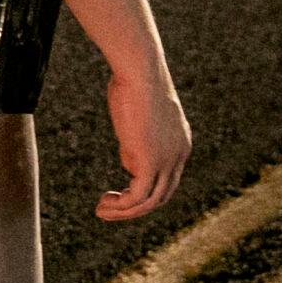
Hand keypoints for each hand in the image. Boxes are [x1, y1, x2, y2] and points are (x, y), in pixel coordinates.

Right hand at [97, 72, 191, 220]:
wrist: (139, 71)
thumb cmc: (133, 83)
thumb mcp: (138, 116)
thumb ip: (137, 140)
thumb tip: (129, 163)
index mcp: (180, 144)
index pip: (167, 180)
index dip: (143, 190)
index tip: (118, 192)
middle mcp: (179, 154)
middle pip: (162, 195)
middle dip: (135, 208)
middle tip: (108, 207)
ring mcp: (168, 159)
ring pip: (151, 201)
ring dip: (124, 212)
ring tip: (101, 210)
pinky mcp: (152, 162)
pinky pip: (138, 197)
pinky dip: (121, 207)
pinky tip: (103, 203)